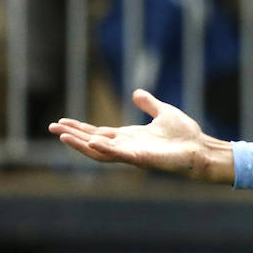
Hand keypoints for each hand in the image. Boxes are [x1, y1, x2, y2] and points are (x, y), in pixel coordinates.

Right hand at [48, 89, 233, 182]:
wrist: (201, 148)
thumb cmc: (185, 135)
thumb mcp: (163, 112)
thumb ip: (149, 104)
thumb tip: (137, 93)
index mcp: (129, 136)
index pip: (98, 132)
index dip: (80, 127)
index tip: (61, 121)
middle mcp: (126, 146)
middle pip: (92, 141)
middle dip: (72, 135)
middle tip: (51, 127)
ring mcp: (132, 154)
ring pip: (99, 151)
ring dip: (80, 144)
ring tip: (62, 136)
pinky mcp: (141, 158)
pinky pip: (118, 155)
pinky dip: (104, 149)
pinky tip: (91, 142)